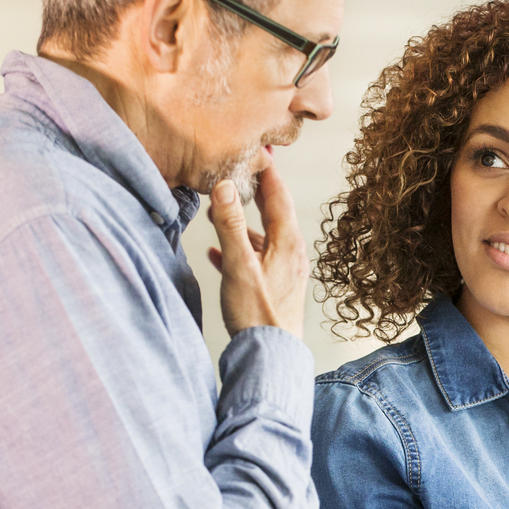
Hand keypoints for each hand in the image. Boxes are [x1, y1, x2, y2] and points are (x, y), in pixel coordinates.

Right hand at [207, 168, 307, 336]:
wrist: (271, 357)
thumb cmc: (257, 315)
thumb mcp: (239, 266)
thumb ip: (230, 226)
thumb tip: (226, 187)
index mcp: (288, 244)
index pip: (279, 197)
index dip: (268, 173)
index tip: (259, 152)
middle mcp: (291, 254)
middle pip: (273, 214)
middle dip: (255, 193)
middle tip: (241, 172)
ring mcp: (284, 271)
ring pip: (262, 237)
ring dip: (241, 223)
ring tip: (218, 211)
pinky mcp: (274, 288)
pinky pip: (256, 259)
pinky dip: (239, 250)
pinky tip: (217, 253)